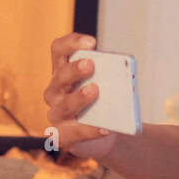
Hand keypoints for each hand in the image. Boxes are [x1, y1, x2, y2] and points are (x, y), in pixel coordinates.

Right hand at [43, 33, 118, 159]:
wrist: (105, 134)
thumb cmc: (104, 103)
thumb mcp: (107, 87)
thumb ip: (111, 78)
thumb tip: (123, 74)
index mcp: (63, 72)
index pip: (59, 50)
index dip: (72, 43)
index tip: (92, 42)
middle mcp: (55, 91)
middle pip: (60, 76)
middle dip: (74, 69)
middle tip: (90, 64)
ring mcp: (56, 114)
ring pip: (64, 104)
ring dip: (79, 97)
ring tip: (95, 91)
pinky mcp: (62, 136)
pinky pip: (73, 133)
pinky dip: (90, 130)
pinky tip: (105, 128)